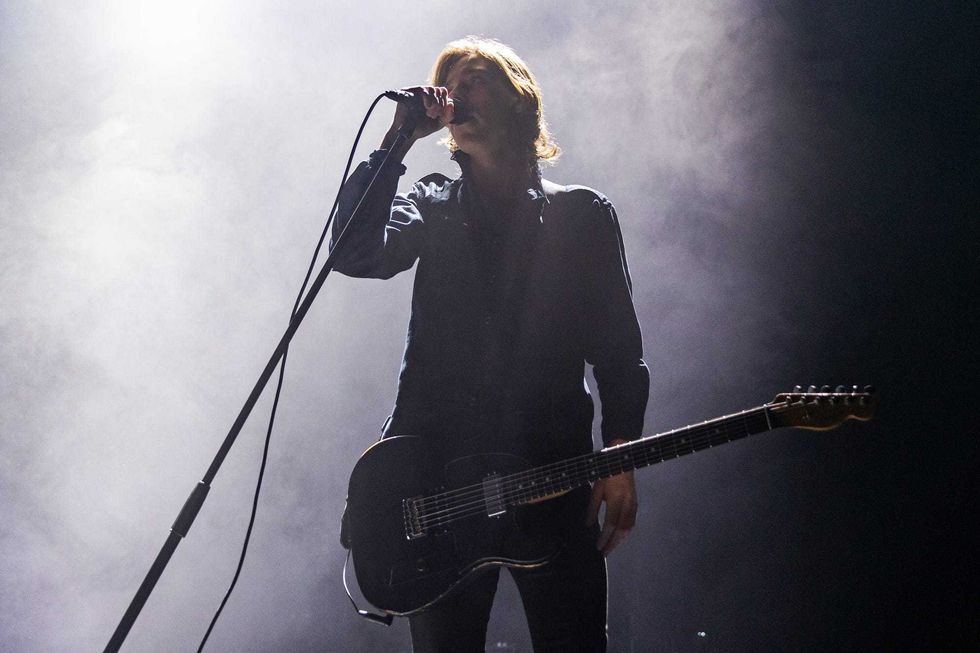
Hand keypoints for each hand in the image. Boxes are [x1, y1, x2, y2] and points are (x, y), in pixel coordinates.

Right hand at [384, 85, 454, 144]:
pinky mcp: (408, 92)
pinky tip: (427, 106)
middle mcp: (425, 94)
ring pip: (431, 88)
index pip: (443, 92)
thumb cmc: (423, 128)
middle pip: (439, 89)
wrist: (410, 134)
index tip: (440, 114)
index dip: (445, 101)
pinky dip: (427, 97)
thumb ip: (448, 115)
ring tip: (429, 112)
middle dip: (439, 103)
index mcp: (434, 98)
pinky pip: (422, 89)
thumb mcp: (439, 123)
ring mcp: (417, 92)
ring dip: (434, 101)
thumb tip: (451, 103)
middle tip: (433, 115)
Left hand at [585, 441, 636, 555]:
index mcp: (616, 500)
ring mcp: (633, 506)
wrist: (622, 463)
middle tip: (604, 553)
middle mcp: (627, 505)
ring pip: (628, 528)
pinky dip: (625, 533)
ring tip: (610, 547)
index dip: (605, 537)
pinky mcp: (635, 505)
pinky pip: (631, 523)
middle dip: (612, 543)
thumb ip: (592, 508)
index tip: (598, 546)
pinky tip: (619, 537)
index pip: (611, 524)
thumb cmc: (606, 475)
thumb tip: (588, 525)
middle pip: (621, 530)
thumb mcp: (596, 490)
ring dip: (619, 540)